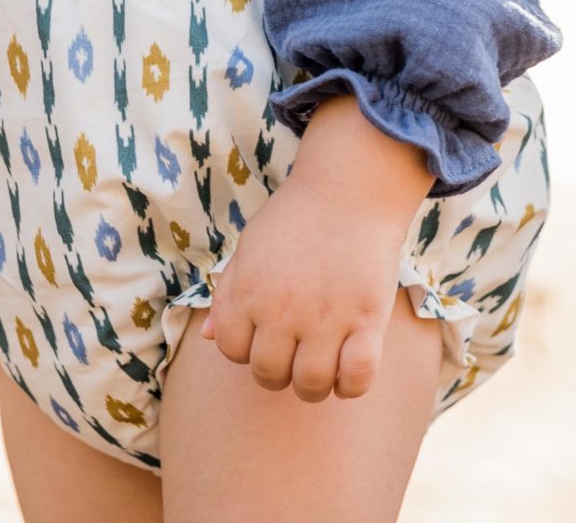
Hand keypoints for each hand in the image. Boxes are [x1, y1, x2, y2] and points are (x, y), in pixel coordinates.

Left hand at [197, 94, 434, 401]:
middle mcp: (281, 308)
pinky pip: (356, 378)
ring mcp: (325, 316)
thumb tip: (208, 336)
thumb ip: (228, 294)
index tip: (266, 335)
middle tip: (296, 351)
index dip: (247, 348)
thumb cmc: (296, 219)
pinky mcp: (367, 319)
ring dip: (314, 384)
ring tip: (323, 363)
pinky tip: (350, 367)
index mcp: (247, 290)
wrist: (349, 189)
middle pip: (269, 375)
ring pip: (309, 385)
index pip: (231, 351)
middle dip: (280, 371)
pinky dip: (351, 385)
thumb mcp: (250, 248)